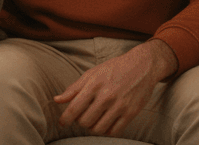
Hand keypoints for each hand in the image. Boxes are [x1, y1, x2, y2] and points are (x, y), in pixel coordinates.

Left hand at [55, 39, 176, 136]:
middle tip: (83, 116)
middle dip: (81, 121)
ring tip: (94, 120)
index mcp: (94, 85)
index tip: (62, 123)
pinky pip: (114, 131)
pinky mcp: (131, 113)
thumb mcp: (91, 74)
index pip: (74, 108)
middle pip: (85, 121)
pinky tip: (106, 123)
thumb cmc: (113, 69)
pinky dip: (107, 131)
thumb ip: (73, 89)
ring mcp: (119, 105)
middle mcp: (106, 96)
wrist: (142, 66)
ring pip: (98, 129)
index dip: (65, 119)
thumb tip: (56, 100)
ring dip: (93, 128)